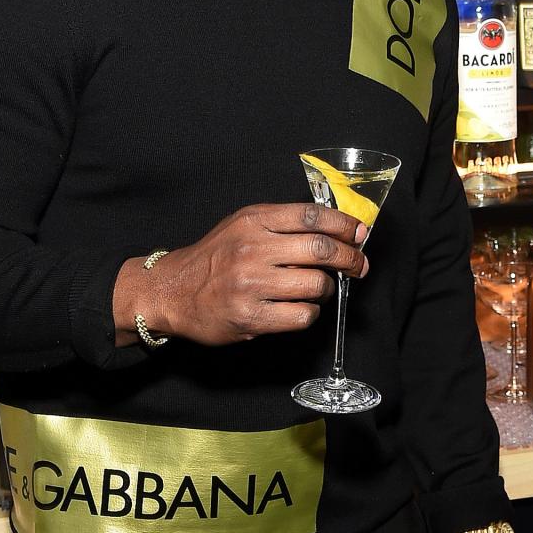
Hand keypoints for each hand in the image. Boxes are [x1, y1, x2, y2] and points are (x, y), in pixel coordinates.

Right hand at [112, 203, 367, 346]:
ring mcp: (251, 284)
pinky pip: (301, 315)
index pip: (311, 216)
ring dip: (326, 290)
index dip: (343, 224)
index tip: (359, 233)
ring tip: (317, 290)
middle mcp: (252, 248)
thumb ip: (282, 224)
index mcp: (253, 220)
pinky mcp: (250, 317)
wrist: (172, 291)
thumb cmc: (214, 258)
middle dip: (349, 258)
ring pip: (315, 285)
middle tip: (359, 266)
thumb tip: (335, 229)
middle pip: (320, 249)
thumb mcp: (242, 225)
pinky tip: (298, 308)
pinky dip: (309, 313)